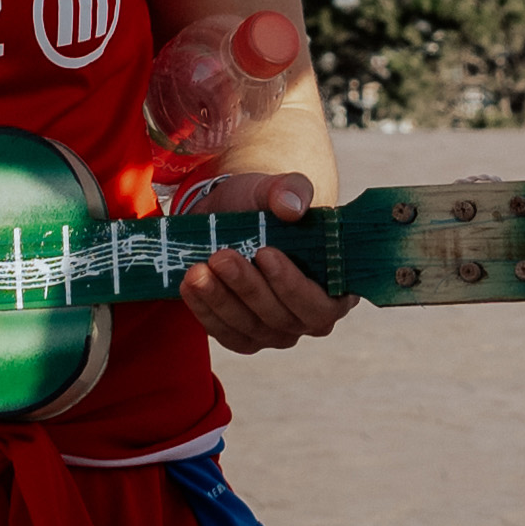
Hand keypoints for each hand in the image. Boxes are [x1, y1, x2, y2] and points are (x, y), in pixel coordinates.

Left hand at [168, 170, 352, 355]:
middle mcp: (308, 317)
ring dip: (221, 300)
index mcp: (335, 287)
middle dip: (249, 288)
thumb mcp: (276, 188)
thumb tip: (290, 205)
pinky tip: (189, 284)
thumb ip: (291, 190)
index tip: (265, 253)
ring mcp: (275, 332)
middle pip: (283, 319)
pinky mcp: (242, 337)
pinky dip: (204, 310)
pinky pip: (224, 333)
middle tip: (222, 256)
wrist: (229, 214)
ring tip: (198, 269)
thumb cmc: (264, 206)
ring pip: (250, 328)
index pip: (323, 305)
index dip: (294, 286)